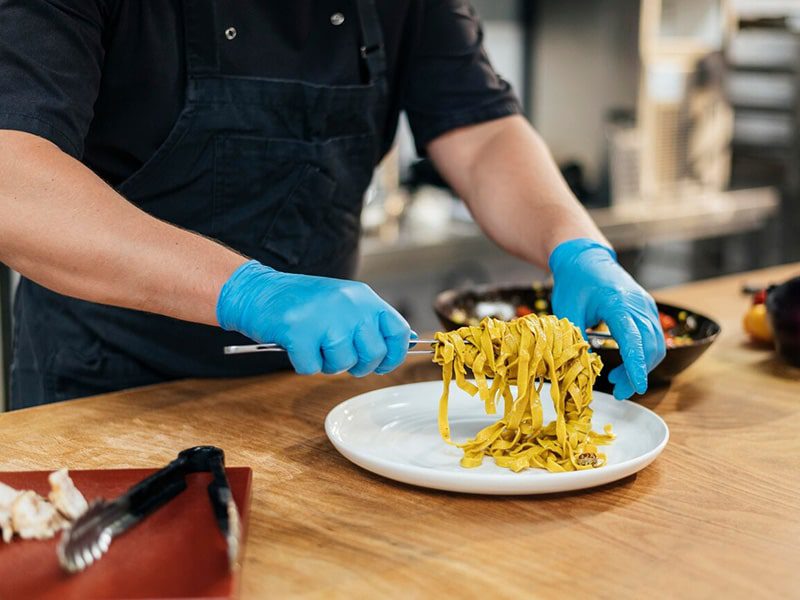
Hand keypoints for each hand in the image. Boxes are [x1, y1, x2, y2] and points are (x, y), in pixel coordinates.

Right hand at [217, 261, 410, 375]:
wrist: (258, 291)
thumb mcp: (344, 301)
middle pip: (372, 354)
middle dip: (358, 365)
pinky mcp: (299, 333)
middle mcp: (349, 305)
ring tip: (313, 343)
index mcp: (363, 297)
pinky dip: (303, 364)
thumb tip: (408, 340)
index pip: (397, 331)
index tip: (382, 364)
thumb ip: (372, 320)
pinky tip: (296, 345)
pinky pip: (311, 368)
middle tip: (339, 356)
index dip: (393, 354)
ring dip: (326, 363)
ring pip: (342, 365)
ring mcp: (324, 318)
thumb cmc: (301, 301)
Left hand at [549, 239, 665, 399]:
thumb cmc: (574, 282)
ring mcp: (646, 305)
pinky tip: (626, 363)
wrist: (585, 258)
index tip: (637, 387)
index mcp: (618, 303)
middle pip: (650, 346)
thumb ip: (577, 339)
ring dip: (642, 366)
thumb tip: (586, 367)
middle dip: (637, 373)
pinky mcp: (646, 308)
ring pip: (656, 344)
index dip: (635, 366)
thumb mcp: (567, 312)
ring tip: (619, 379)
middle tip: (618, 391)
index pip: (633, 339)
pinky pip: (654, 336)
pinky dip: (644, 354)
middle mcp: (638, 304)